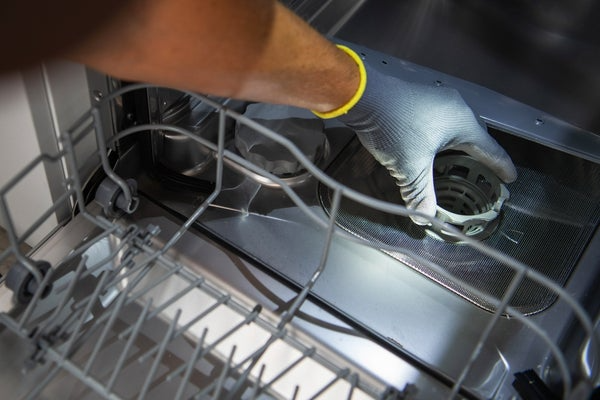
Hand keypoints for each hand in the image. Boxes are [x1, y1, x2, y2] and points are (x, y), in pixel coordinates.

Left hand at [337, 55, 516, 224]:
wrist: (365, 96)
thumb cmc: (393, 127)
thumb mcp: (409, 167)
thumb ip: (420, 193)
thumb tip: (424, 218)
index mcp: (462, 122)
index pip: (490, 149)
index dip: (501, 166)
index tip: (510, 177)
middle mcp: (456, 107)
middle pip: (476, 136)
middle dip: (482, 155)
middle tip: (486, 172)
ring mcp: (438, 100)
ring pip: (457, 127)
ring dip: (461, 146)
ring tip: (461, 162)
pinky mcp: (421, 99)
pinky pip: (442, 121)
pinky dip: (445, 137)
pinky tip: (434, 147)